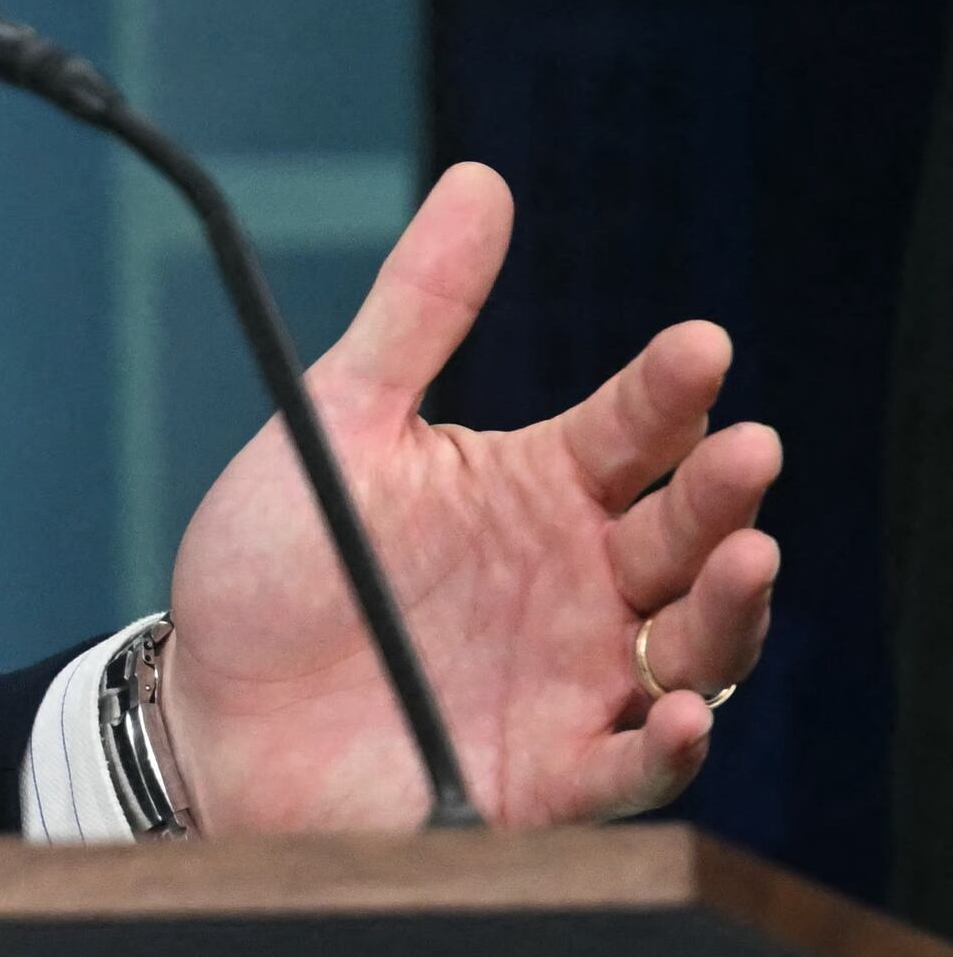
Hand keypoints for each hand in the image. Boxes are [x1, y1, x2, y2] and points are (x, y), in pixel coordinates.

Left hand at [160, 161, 778, 830]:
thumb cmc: (274, 562)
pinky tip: (677, 712)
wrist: (207, 708)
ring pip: (693, 645)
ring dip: (729, 606)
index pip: (626, 429)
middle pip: (679, 532)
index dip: (666, 389)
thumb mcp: (339, 423)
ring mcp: (573, 678)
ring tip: (749, 556)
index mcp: (531, 489)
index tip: (700, 345)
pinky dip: (664, 746)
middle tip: (745, 448)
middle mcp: (575, 581)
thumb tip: (483, 181)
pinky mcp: (550, 774)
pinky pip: (631, 767)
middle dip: (721, 491)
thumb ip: (418, 312)